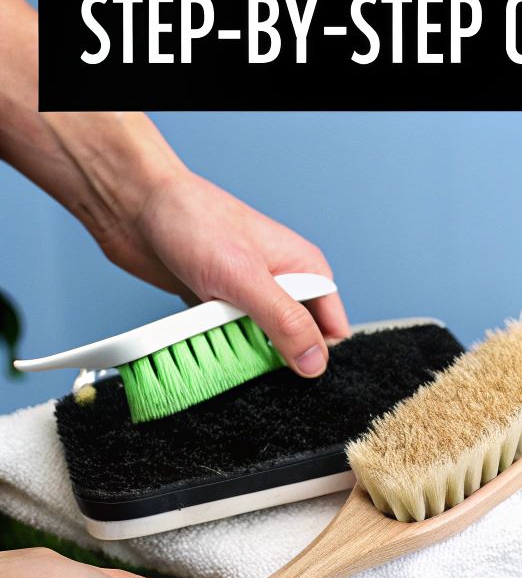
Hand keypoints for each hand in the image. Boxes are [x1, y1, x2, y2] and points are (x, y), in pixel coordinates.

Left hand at [89, 168, 350, 376]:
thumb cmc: (193, 221)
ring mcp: (248, 295)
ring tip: (216, 336)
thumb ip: (285, 323)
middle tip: (246, 350)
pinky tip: (198, 336)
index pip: (331, 331)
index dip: (315, 355)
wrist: (133, 206)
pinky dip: (213, 345)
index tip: (289, 370)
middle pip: (296, 342)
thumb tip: (314, 364)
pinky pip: (225, 340)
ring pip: (258, 344)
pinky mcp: (217, 305)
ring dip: (237, 351)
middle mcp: (282, 284)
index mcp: (305, 271)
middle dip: (273, 357)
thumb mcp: (245, 278)